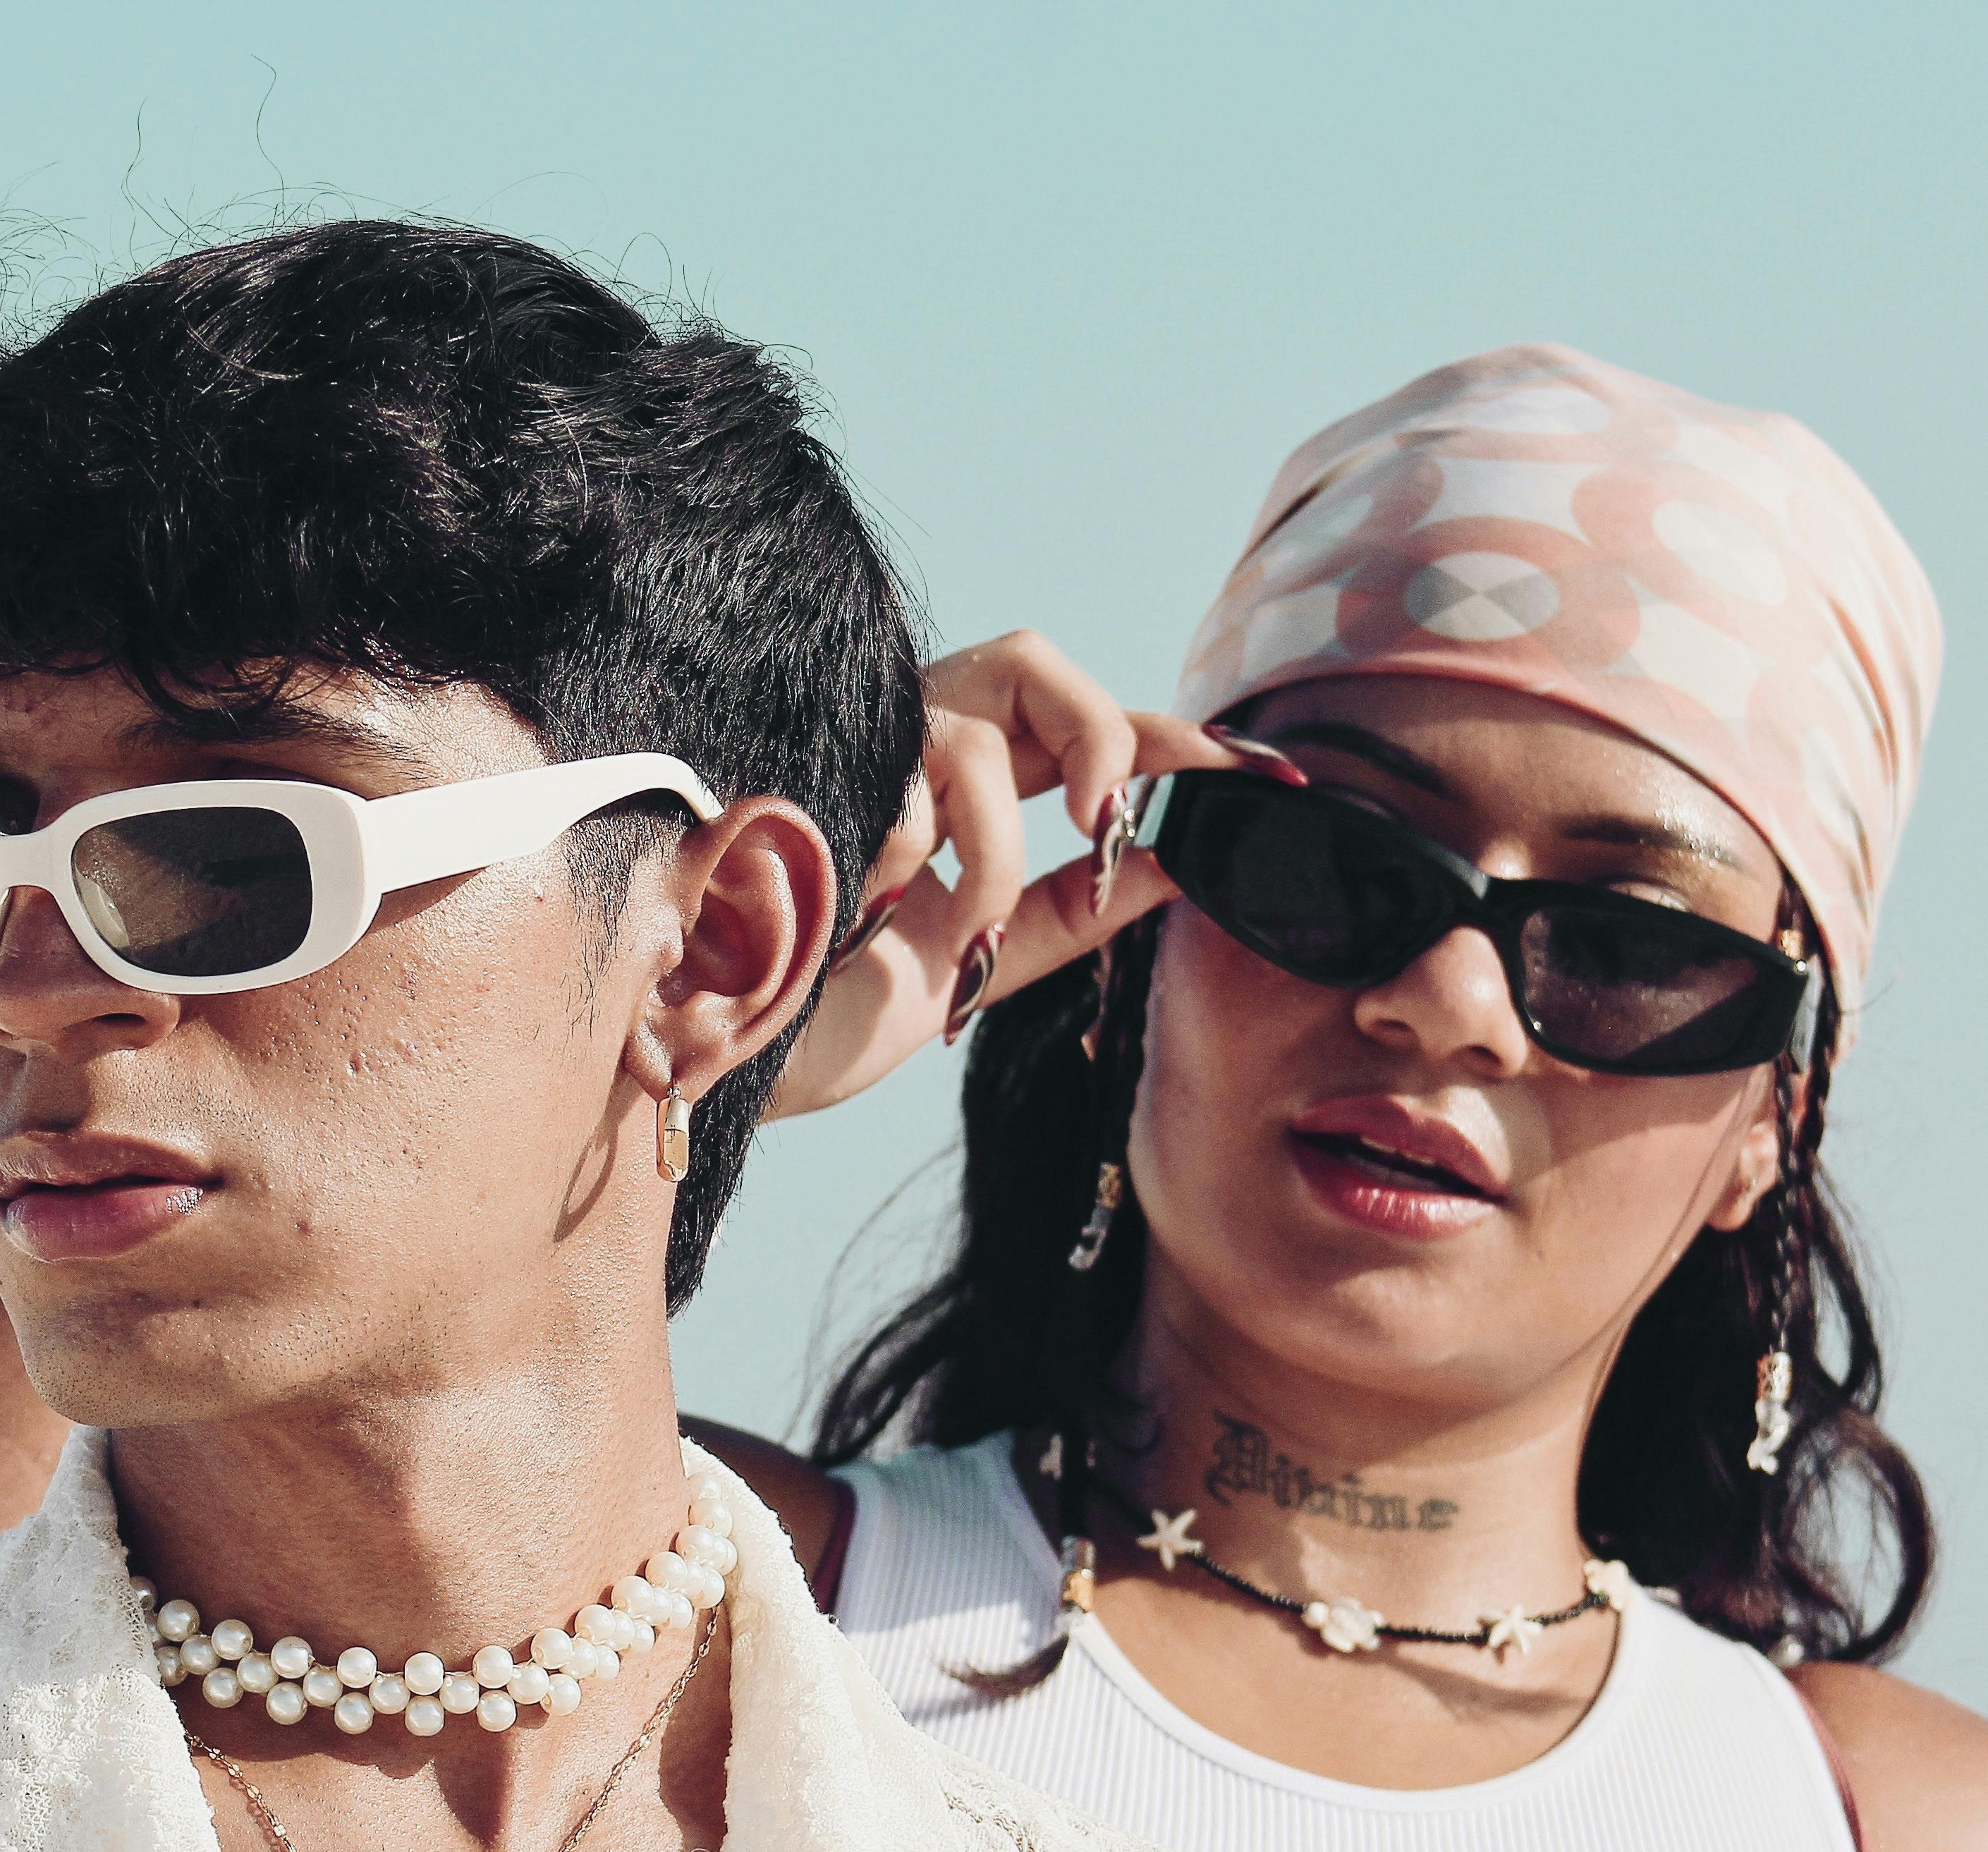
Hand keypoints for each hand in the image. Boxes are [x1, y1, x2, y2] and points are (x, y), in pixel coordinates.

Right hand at [768, 630, 1272, 1118]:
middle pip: (1036, 664)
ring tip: (950, 925)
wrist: (707, 1051)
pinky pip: (908, 789)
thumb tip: (1188, 858)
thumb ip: (1075, 906)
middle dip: (1098, 736)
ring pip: (977, 732)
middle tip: (1100, 825)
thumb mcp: (982, 959)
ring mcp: (853, 748)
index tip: (1280, 782)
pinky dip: (913, 864)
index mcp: (963, 790)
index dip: (1184, 745)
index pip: (1092, 736)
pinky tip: (868, 909)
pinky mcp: (804, 766)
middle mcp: (912, 747)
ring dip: (991, 847)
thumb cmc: (821, 1008)